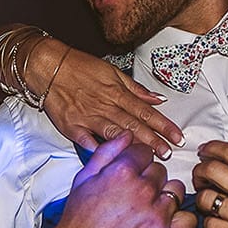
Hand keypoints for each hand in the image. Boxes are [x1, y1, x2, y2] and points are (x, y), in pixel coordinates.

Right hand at [39, 42, 183, 157]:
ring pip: (116, 133)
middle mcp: (105, 106)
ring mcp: (89, 117)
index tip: (177, 136)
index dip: (163, 125)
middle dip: (154, 140)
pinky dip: (99, 150)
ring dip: (134, 146)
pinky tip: (112, 160)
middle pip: (135, 125)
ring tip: (151, 157)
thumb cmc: (80, 68)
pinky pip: (88, 142)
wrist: (49, 67)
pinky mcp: (72, 127)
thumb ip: (135, 89)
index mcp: (116, 93)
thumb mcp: (112, 72)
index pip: (146, 111)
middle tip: (169, 152)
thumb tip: (157, 99)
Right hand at [51, 133, 193, 227]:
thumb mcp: (83, 179)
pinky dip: (180, 220)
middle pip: (161, 171)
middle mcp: (142, 191)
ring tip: (148, 211)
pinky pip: (188, 219)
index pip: (145, 152)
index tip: (132, 175)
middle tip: (135, 197)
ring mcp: (157, 216)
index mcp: (122, 172)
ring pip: (176, 191)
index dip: (138, 163)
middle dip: (150, 180)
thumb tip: (128, 135)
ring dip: (165, 198)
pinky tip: (164, 224)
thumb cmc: (77, 222)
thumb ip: (107, 152)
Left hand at [192, 139, 227, 227]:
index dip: (214, 148)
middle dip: (200, 171)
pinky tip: (216, 223)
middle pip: (212, 170)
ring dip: (202, 199)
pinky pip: (210, 226)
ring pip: (206, 198)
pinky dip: (209, 223)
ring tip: (207, 202)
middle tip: (199, 176)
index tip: (206, 151)